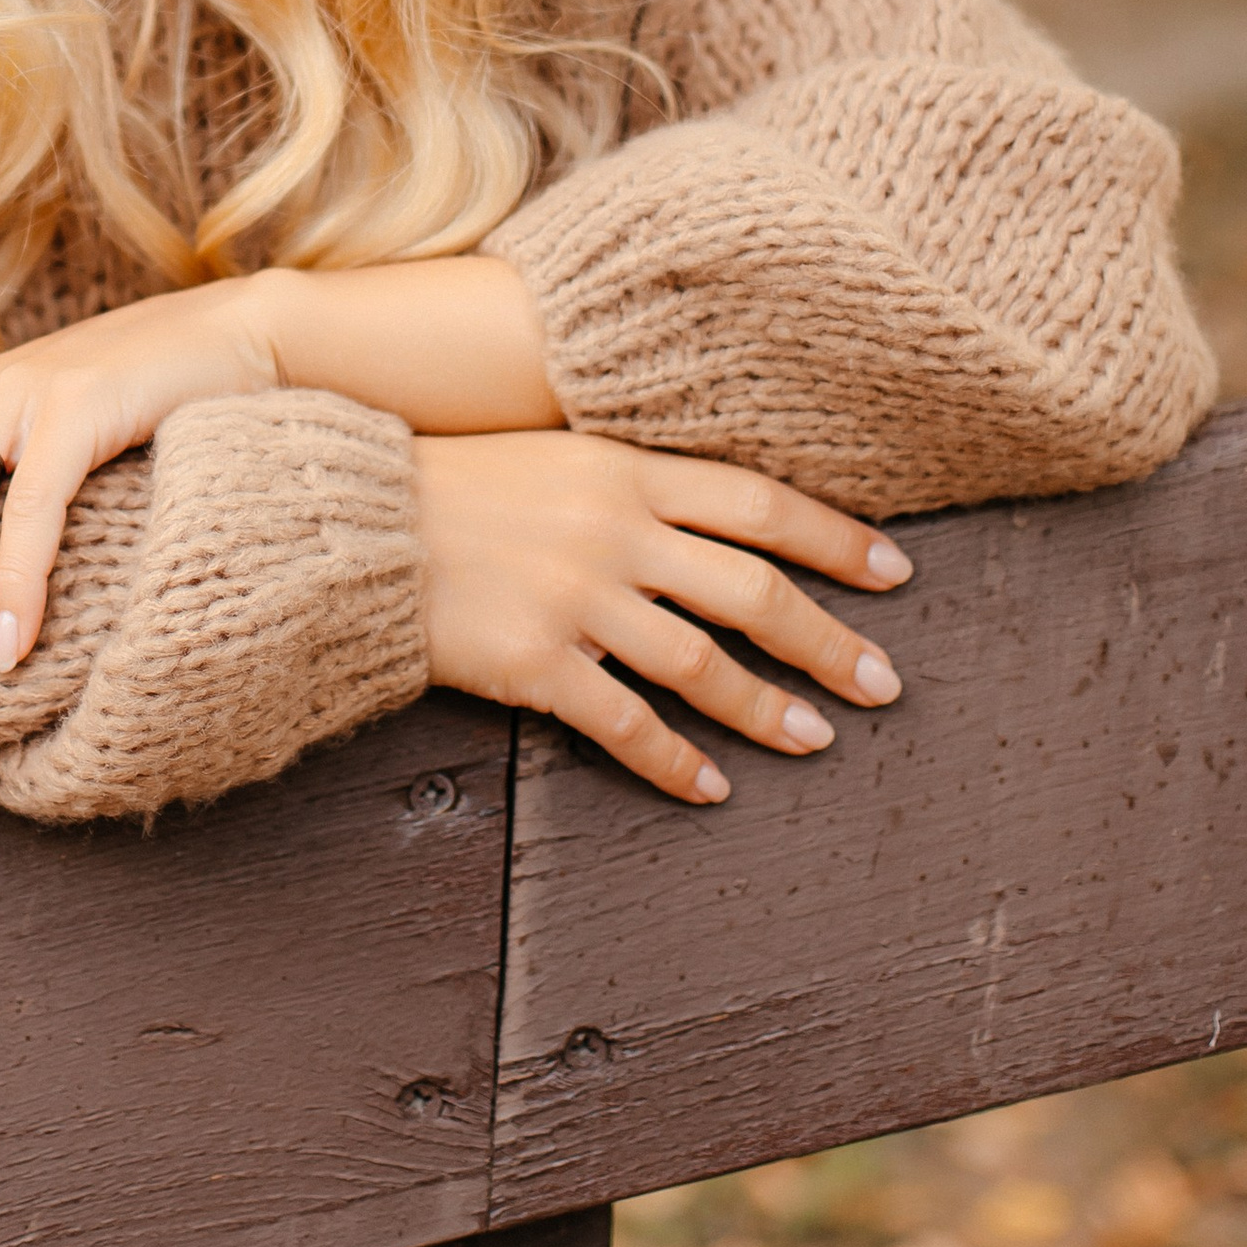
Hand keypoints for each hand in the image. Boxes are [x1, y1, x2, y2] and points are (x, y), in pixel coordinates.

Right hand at [415, 429, 907, 804]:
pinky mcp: (534, 660)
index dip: (835, 540)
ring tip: (815, 740)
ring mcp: (574, 597)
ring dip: (766, 708)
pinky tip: (709, 788)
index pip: (758, 503)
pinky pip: (624, 722)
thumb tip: (713, 522)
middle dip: (828, 640)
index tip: (896, 572)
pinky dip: (674, 760)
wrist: (349, 524)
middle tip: (884, 683)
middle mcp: (611, 530)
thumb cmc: (449, 486)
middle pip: (750, 590)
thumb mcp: (552, 459)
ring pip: (701, 664)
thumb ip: (630, 486)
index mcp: (622, 470)